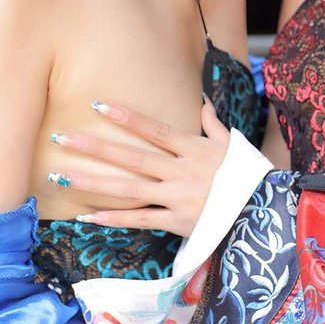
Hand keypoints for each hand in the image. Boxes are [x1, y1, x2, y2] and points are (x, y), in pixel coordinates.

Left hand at [46, 97, 229, 233]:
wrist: (262, 212)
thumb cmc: (247, 176)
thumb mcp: (233, 146)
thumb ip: (214, 125)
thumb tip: (204, 102)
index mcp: (193, 148)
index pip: (154, 129)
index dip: (127, 118)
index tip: (98, 106)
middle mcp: (181, 171)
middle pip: (132, 157)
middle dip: (95, 147)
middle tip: (62, 139)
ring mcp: (177, 197)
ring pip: (128, 188)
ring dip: (93, 182)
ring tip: (62, 177)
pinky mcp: (176, 221)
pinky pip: (140, 219)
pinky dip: (114, 218)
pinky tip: (88, 216)